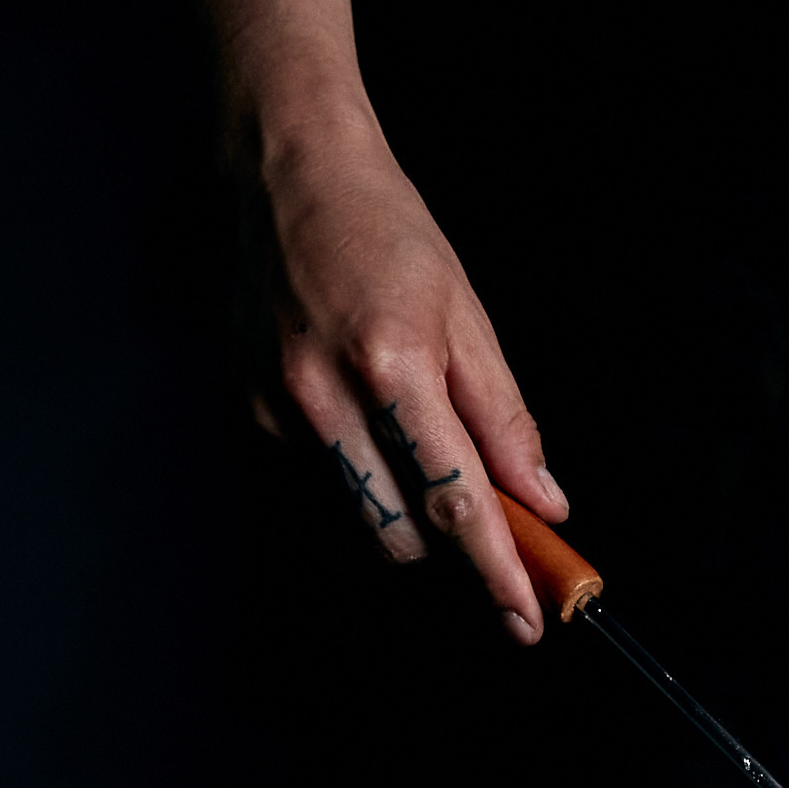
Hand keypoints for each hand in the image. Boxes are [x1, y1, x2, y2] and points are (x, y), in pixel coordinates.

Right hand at [241, 112, 565, 638]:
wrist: (283, 170)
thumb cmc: (384, 231)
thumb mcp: (467, 314)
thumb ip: (505, 418)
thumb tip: (544, 501)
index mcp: (392, 363)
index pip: (454, 499)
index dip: (496, 571)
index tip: (528, 618)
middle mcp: (322, 397)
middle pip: (398, 535)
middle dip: (451, 553)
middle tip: (495, 540)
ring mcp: (273, 410)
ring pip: (354, 521)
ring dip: (404, 523)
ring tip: (427, 466)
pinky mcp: (243, 414)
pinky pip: (312, 488)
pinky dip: (356, 486)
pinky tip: (368, 434)